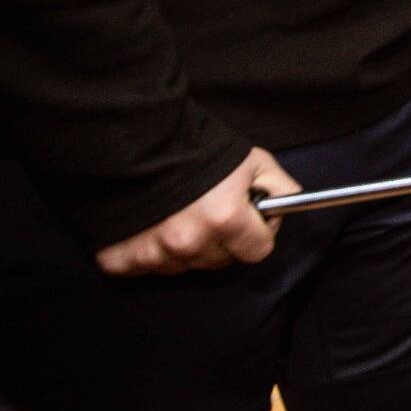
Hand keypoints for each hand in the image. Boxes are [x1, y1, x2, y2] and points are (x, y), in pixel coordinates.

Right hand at [95, 148, 298, 276]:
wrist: (136, 141)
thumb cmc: (197, 149)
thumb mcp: (253, 161)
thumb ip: (280, 187)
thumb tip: (287, 207)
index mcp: (225, 219)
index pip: (259, 251)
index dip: (258, 233)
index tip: (248, 219)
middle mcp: (190, 243)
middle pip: (221, 260)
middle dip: (222, 240)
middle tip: (209, 210)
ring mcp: (154, 254)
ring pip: (185, 266)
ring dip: (186, 247)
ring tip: (177, 213)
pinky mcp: (122, 258)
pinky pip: (146, 268)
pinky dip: (148, 252)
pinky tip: (150, 227)